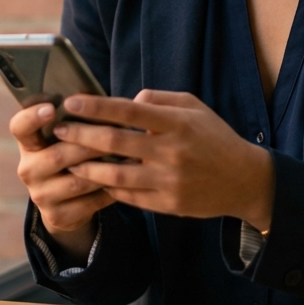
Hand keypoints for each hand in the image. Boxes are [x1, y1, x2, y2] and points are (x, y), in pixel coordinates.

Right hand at [9, 101, 116, 258]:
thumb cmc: (71, 154)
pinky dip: (110, 189)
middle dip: (89, 144)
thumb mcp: (67, 137)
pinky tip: (127, 179)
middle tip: (117, 133)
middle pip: (57, 155)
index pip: (20, 127)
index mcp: (29, 143)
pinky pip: (89, 202)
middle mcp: (28, 169)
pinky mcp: (57, 216)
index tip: (51, 108)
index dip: (32, 117)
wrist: (64, 202)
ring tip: (129, 156)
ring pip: (77, 180)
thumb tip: (121, 98)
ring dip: (105, 169)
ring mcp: (40, 195)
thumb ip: (80, 120)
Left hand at [56, 90, 274, 229]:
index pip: (127, 111)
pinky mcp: (168, 204)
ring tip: (69, 160)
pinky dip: (108, 188)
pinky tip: (95, 180)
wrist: (244, 180)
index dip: (95, 106)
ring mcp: (169, 181)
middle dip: (81, 136)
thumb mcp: (193, 107)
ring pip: (115, 175)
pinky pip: (129, 196)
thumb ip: (158, 99)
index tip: (70, 102)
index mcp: (175, 123)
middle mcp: (171, 151)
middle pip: (114, 143)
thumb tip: (126, 100)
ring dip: (87, 168)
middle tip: (59, 130)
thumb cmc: (214, 137)